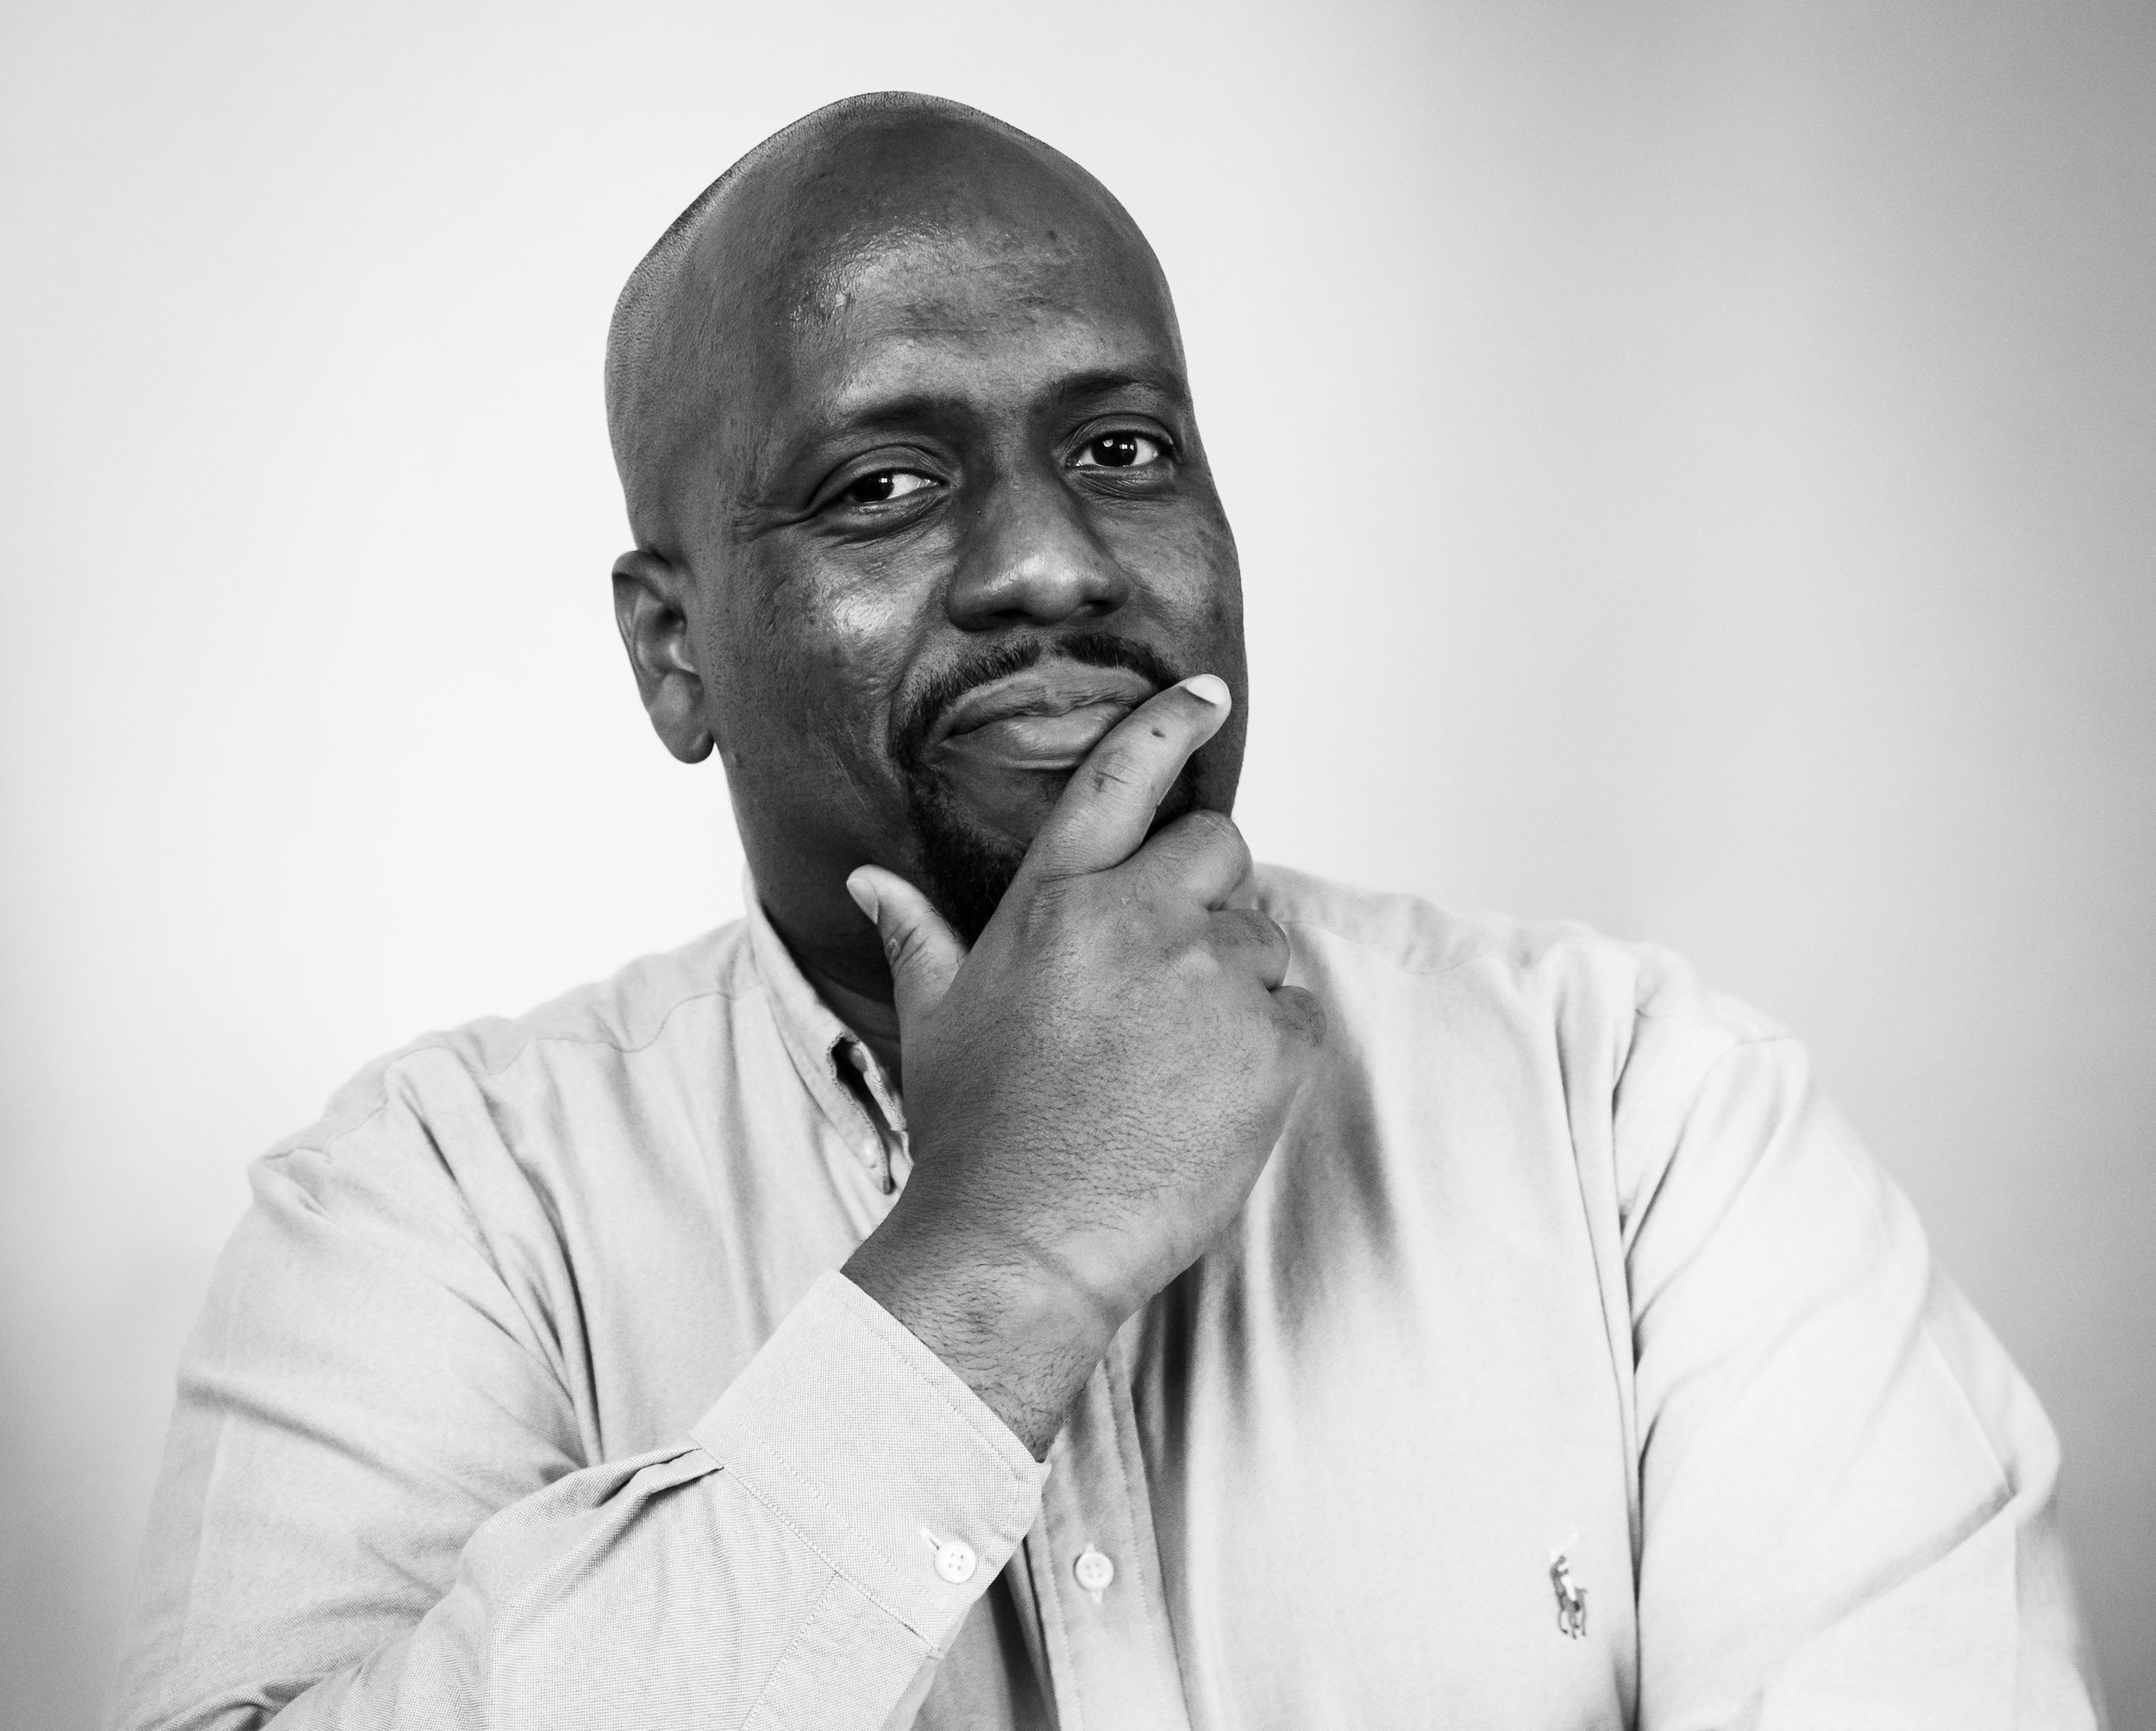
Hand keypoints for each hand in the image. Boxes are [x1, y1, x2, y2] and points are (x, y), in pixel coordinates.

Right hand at [840, 675, 1326, 1455]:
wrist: (1023, 1247)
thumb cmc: (973, 1136)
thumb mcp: (935, 1021)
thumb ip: (916, 933)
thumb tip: (867, 878)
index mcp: (1056, 901)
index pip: (1122, 777)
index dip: (1171, 723)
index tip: (1208, 696)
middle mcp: (1140, 920)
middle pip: (1220, 847)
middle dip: (1208, 887)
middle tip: (1170, 964)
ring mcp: (1213, 981)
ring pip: (1264, 936)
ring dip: (1237, 977)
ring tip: (1174, 1058)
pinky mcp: (1273, 1048)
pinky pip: (1297, 1012)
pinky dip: (1271, 1043)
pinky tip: (1210, 1094)